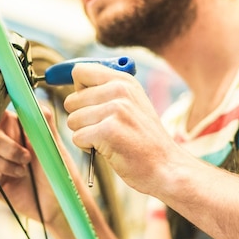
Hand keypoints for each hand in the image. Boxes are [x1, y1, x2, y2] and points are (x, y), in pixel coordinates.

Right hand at [0, 105, 61, 224]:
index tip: (5, 130)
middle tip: (26, 158)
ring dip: (1, 163)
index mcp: (17, 129)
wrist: (60, 207)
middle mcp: (4, 143)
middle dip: (4, 146)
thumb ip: (44, 121)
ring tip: (22, 172)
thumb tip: (33, 99)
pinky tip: (7, 180)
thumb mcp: (54, 145)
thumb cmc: (61, 175)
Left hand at [64, 63, 181, 194]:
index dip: (78, 91)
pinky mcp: (109, 131)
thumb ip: (106, 90)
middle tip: (105, 129)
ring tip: (109, 140)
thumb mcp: (132, 103)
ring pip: (73, 120)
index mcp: (124, 80)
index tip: (87, 105)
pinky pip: (77, 137)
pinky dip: (88, 147)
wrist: (166, 166)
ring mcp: (115, 110)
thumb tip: (74, 85)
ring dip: (85, 134)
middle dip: (81, 118)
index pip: (80, 72)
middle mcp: (120, 90)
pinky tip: (108, 149)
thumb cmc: (144, 139)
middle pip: (71, 101)